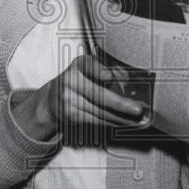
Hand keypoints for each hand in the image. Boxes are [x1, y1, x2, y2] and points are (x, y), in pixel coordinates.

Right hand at [12, 53, 150, 141]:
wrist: (52, 98)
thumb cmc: (76, 79)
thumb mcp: (87, 67)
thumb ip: (105, 69)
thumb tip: (127, 77)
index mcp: (78, 65)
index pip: (94, 69)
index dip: (105, 74)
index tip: (116, 78)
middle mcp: (71, 82)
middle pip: (98, 95)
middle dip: (120, 104)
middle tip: (137, 109)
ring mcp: (70, 100)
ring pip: (100, 111)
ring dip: (121, 117)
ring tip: (136, 119)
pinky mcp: (72, 115)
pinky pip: (96, 120)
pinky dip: (112, 122)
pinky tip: (123, 122)